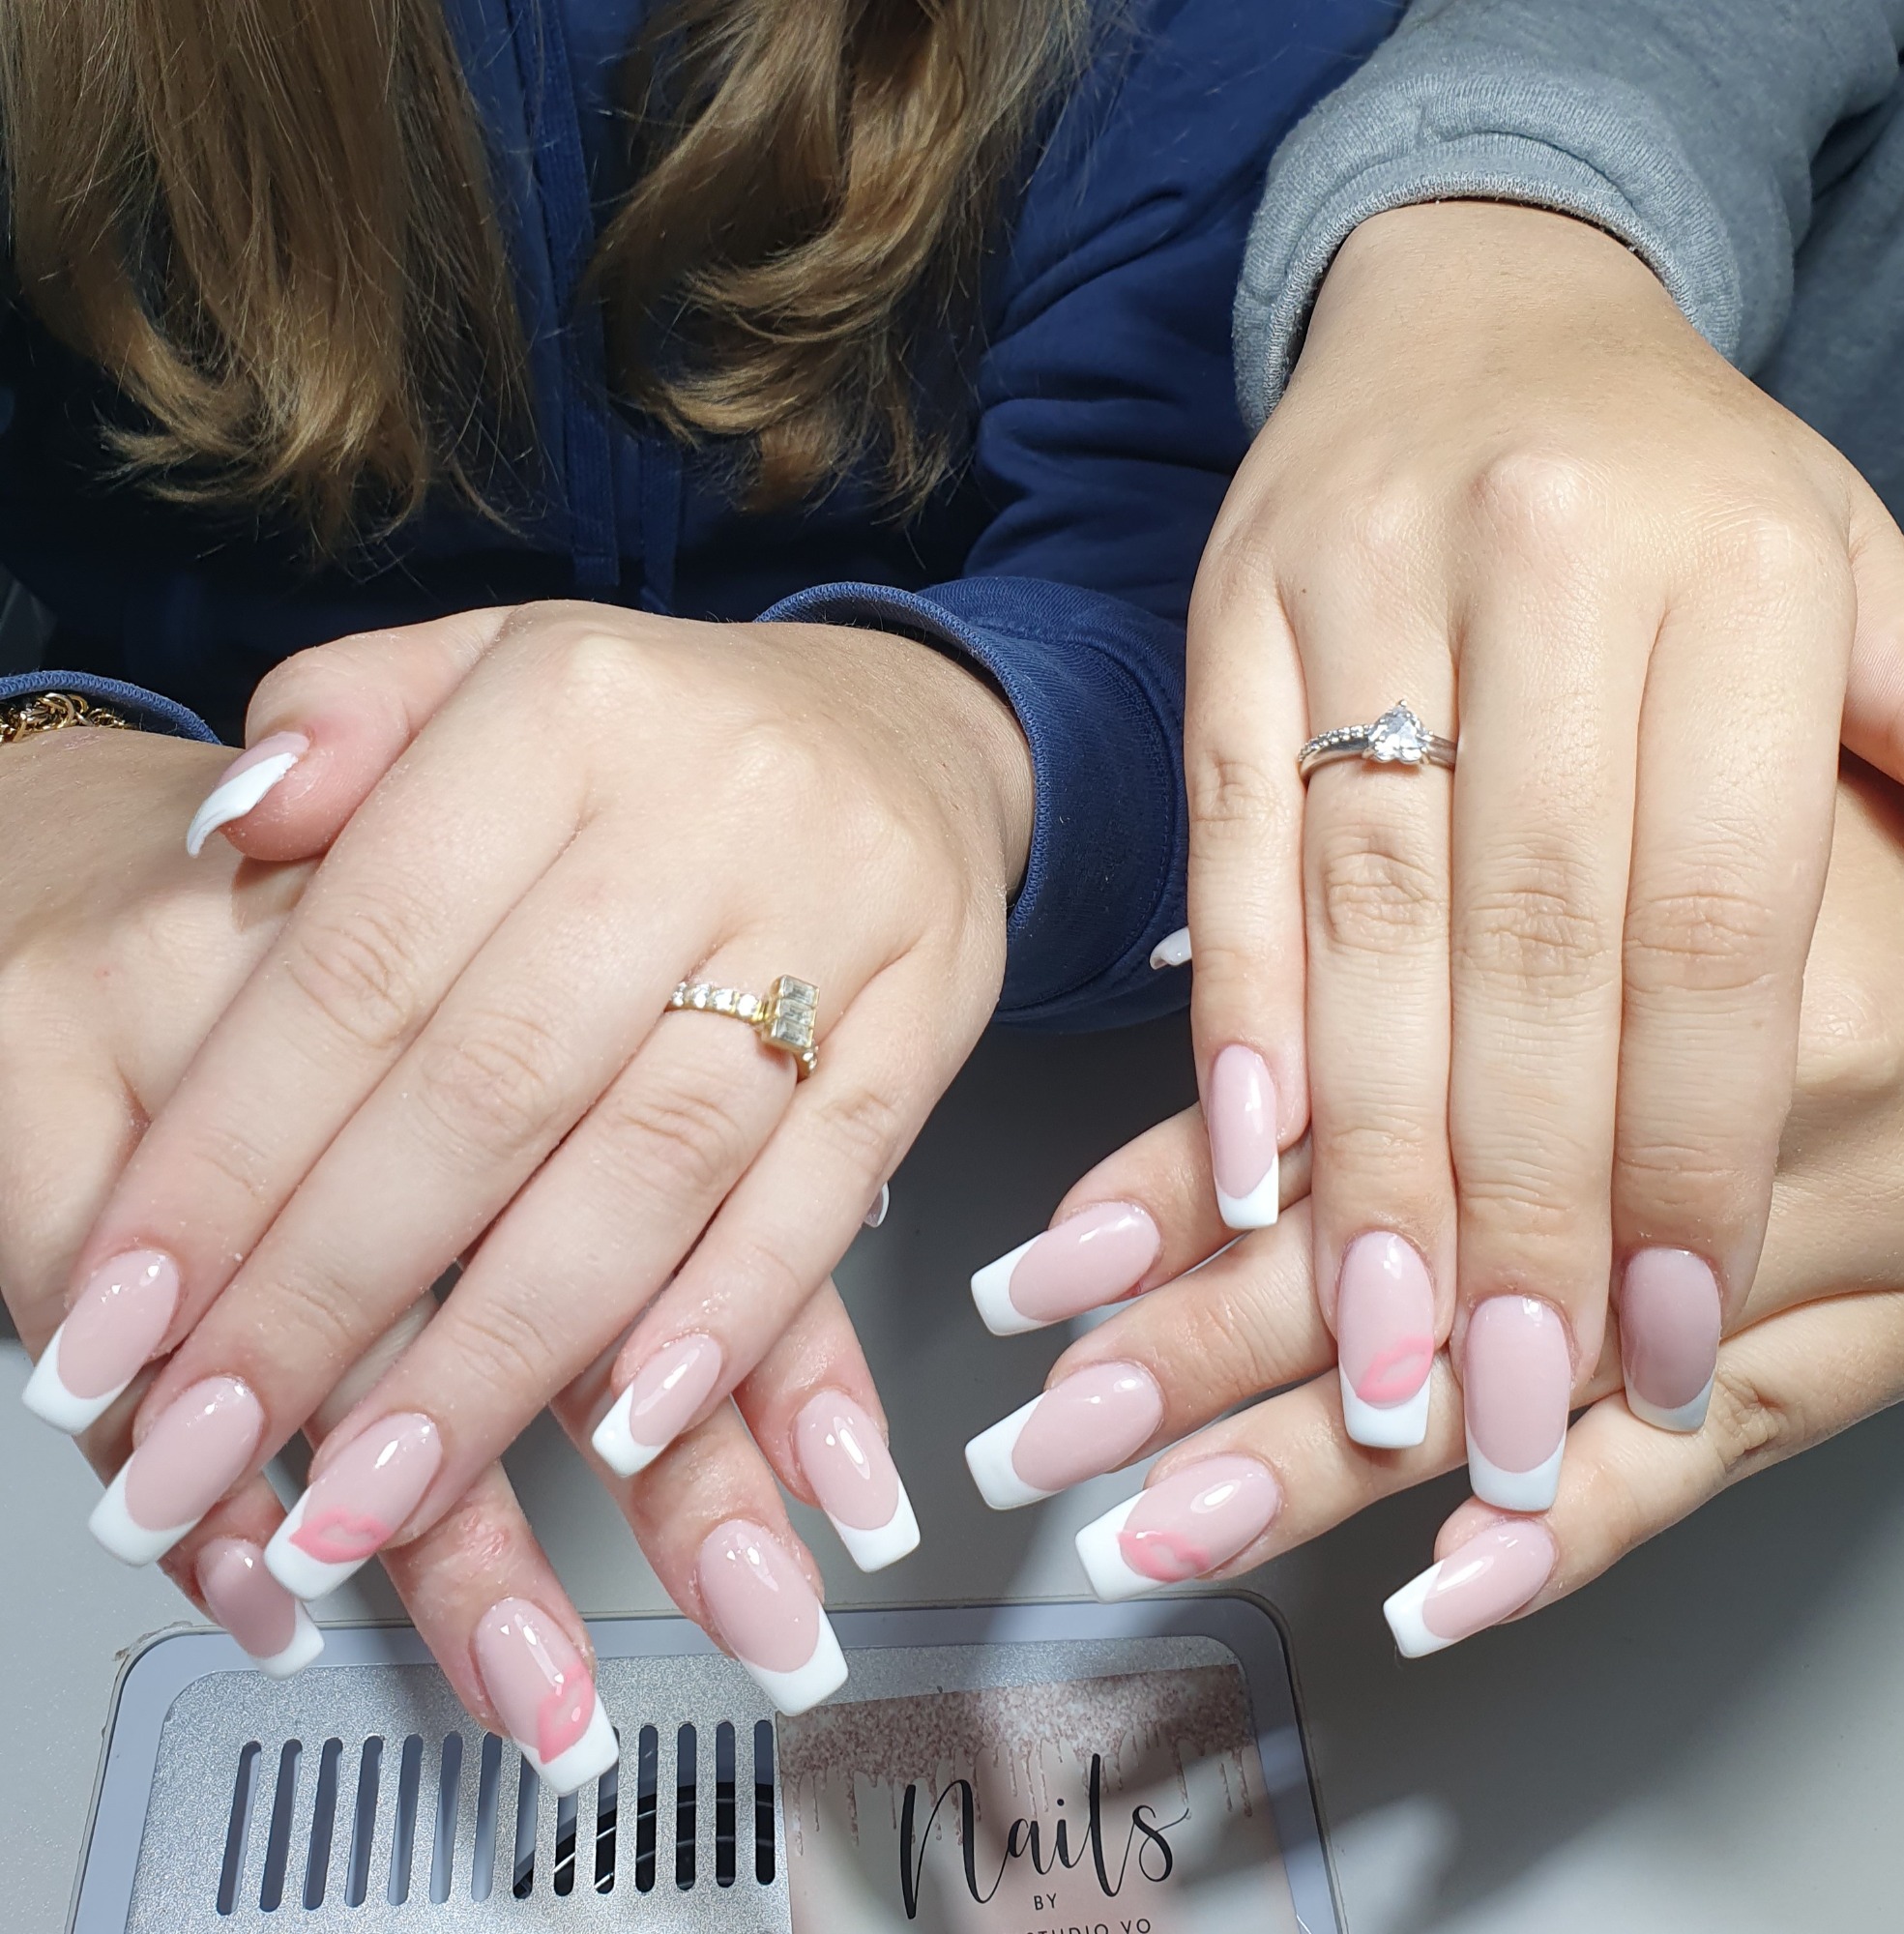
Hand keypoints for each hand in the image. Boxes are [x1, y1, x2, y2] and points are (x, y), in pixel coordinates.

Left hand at [49, 601, 1030, 1707]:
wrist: (904, 732)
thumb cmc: (661, 736)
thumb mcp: (484, 663)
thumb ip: (343, 725)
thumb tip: (235, 838)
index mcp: (560, 710)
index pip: (362, 960)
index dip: (235, 1156)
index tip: (132, 1317)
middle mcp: (706, 809)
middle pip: (495, 1085)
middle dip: (336, 1293)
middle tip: (212, 1448)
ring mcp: (840, 917)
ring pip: (653, 1162)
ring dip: (510, 1353)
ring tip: (382, 1490)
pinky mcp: (933, 1015)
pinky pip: (826, 1184)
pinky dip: (724, 1315)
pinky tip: (630, 1424)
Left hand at [963, 765, 1903, 1640]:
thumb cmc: (1837, 864)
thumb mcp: (1638, 816)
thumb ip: (1449, 914)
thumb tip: (1221, 991)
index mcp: (1595, 964)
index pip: (1336, 1114)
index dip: (1175, 1198)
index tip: (1047, 1273)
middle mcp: (1666, 1120)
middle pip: (1385, 1265)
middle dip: (1195, 1359)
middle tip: (1051, 1433)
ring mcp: (1772, 1243)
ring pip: (1506, 1385)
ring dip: (1318, 1470)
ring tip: (1161, 1526)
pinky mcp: (1872, 1328)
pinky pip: (1711, 1463)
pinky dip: (1566, 1542)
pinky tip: (1436, 1589)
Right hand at [1181, 198, 1903, 1512]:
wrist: (1472, 312)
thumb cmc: (1676, 493)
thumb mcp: (1851, 582)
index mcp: (1738, 569)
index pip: (1709, 912)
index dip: (1684, 1139)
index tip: (1660, 1330)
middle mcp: (1541, 568)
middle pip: (1527, 941)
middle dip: (1519, 1199)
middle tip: (1505, 1401)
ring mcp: (1357, 592)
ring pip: (1362, 917)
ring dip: (1370, 1155)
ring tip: (1380, 1345)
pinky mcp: (1226, 628)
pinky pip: (1228, 849)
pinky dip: (1234, 1020)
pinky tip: (1249, 1171)